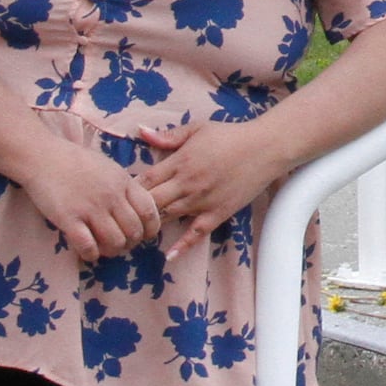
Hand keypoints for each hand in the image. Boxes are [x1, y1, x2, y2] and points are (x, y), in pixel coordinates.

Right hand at [14, 121, 162, 257]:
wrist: (42, 156)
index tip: (144, 236)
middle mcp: (111, 195)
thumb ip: (123, 187)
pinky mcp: (69, 219)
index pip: (149, 212)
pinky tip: (87, 250)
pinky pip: (88, 247)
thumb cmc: (75, 161)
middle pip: (134, 231)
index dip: (150, 229)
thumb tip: (136, 209)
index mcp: (123, 181)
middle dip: (130, 243)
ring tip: (103, 248)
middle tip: (120, 244)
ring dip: (112, 251)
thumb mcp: (108, 168)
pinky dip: (91, 254)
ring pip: (115, 242)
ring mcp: (90, 207)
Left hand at [138, 121, 287, 259]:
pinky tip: (169, 256)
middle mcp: (187, 184)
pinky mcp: (217, 213)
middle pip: (152, 202)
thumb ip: (168, 136)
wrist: (264, 148)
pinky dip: (182, 245)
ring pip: (168, 217)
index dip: (130, 190)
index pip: (145, 180)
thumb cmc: (230, 136)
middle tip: (126, 217)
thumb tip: (141, 131)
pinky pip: (196, 233)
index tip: (121, 195)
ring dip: (153, 225)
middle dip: (137, 209)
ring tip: (138, 232)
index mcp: (180, 162)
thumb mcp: (197, 129)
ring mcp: (202, 201)